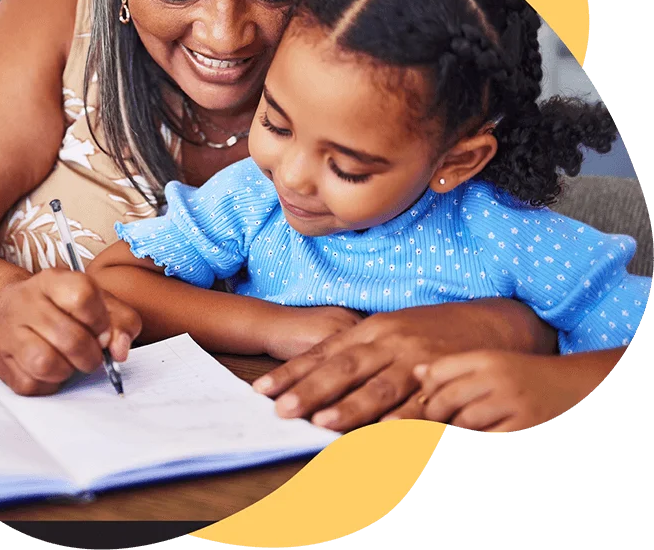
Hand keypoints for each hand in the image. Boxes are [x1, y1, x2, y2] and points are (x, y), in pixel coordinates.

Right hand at [0, 268, 141, 395]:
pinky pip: (31, 384)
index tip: (103, 331)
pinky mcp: (2, 362)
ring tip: (71, 362)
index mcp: (54, 280)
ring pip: (46, 364)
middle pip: (71, 338)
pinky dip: (49, 384)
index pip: (83, 295)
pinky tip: (52, 370)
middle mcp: (26, 302)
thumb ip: (121, 322)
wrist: (14, 312)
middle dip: (91, 355)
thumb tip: (120, 351)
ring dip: (68, 370)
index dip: (101, 321)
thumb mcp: (100, 302)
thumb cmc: (65, 308)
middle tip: (92, 355)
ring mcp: (9, 332)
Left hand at [252, 300, 542, 431]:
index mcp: (372, 328)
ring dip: (349, 407)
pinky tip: (383, 434)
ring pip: (377, 386)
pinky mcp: (443, 378)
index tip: (263, 389)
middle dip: (309, 390)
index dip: (292, 371)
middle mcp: (390, 341)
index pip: (323, 351)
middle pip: (343, 367)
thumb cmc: (431, 327)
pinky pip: (419, 404)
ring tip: (322, 422)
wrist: (490, 320)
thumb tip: (315, 369)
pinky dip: (401, 420)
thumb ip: (356, 349)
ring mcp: (417, 359)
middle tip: (282, 409)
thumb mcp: (390, 327)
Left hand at [414, 348, 624, 431]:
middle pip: (446, 399)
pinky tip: (480, 431)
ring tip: (457, 427)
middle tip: (435, 421)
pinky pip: (487, 436)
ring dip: (455, 429)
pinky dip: (477, 436)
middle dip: (434, 415)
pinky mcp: (524, 426)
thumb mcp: (492, 364)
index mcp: (485, 358)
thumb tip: (416, 373)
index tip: (425, 401)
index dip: (426, 390)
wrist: (575, 387)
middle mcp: (497, 377)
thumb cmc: (524, 379)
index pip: (438, 371)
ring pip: (463, 422)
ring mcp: (512, 403)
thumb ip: (454, 368)